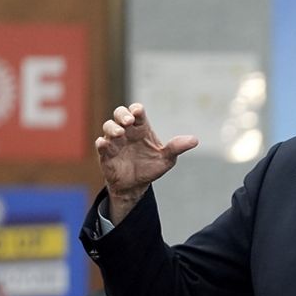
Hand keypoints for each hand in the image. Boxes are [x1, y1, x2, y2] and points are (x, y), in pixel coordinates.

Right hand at [95, 103, 198, 222]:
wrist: (136, 186)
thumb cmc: (151, 167)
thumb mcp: (167, 159)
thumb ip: (177, 147)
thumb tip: (195, 140)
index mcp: (141, 129)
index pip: (137, 112)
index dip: (136, 109)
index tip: (138, 112)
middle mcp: (127, 132)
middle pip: (119, 114)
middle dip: (122, 114)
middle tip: (128, 121)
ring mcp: (115, 142)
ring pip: (108, 127)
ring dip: (112, 128)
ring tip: (120, 134)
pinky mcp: (106, 154)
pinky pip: (100, 144)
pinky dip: (102, 143)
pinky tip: (105, 144)